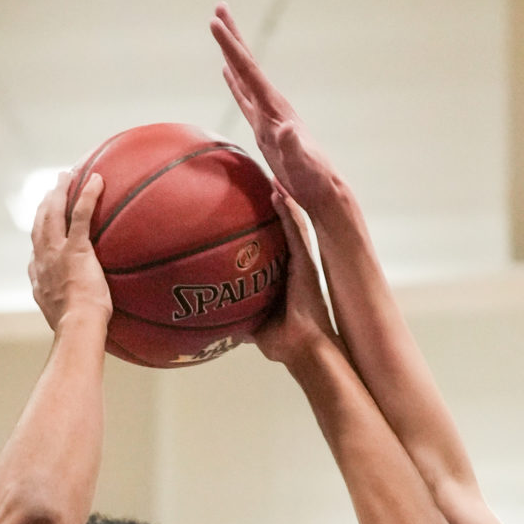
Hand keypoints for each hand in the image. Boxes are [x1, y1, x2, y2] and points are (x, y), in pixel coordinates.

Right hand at [30, 171, 110, 334]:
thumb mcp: (65, 322)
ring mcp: (57, 252)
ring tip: (66, 176)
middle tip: (51, 189)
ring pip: (54, 212)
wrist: (77, 328)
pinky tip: (97, 180)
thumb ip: (67, 312)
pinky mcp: (75, 248)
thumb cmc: (78, 331)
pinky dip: (87, 194)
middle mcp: (43, 261)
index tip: (42, 225)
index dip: (38, 235)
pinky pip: (80, 213)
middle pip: (39, 223)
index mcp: (39, 279)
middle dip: (44, 204)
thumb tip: (80, 319)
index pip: (35, 251)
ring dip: (59, 191)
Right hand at [212, 5, 340, 216]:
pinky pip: (245, 98)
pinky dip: (234, 83)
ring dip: (232, 54)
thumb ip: (293, 146)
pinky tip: (228, 73)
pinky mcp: (264, 128)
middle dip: (232, 37)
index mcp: (274, 108)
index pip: (249, 72)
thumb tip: (286, 129)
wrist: (322, 189)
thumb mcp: (302, 164)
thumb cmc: (312, 179)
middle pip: (246, 64)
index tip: (214, 23)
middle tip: (218, 8)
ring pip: (244, 77)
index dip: (231, 47)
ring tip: (220, 31)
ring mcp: (267, 115)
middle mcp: (271, 105)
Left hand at [255, 188, 335, 365]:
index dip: (265, 223)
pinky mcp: (307, 261)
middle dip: (276, 202)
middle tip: (261, 178)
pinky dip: (287, 211)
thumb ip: (240, 316)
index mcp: (284, 275)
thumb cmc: (283, 343)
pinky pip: (296, 231)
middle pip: (284, 226)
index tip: (251, 203)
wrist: (304, 350)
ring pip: (292, 222)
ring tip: (271, 173)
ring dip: (282, 198)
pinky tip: (277, 193)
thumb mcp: (254, 326)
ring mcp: (303, 260)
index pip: (273, 243)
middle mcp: (295, 263)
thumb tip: (216, 322)